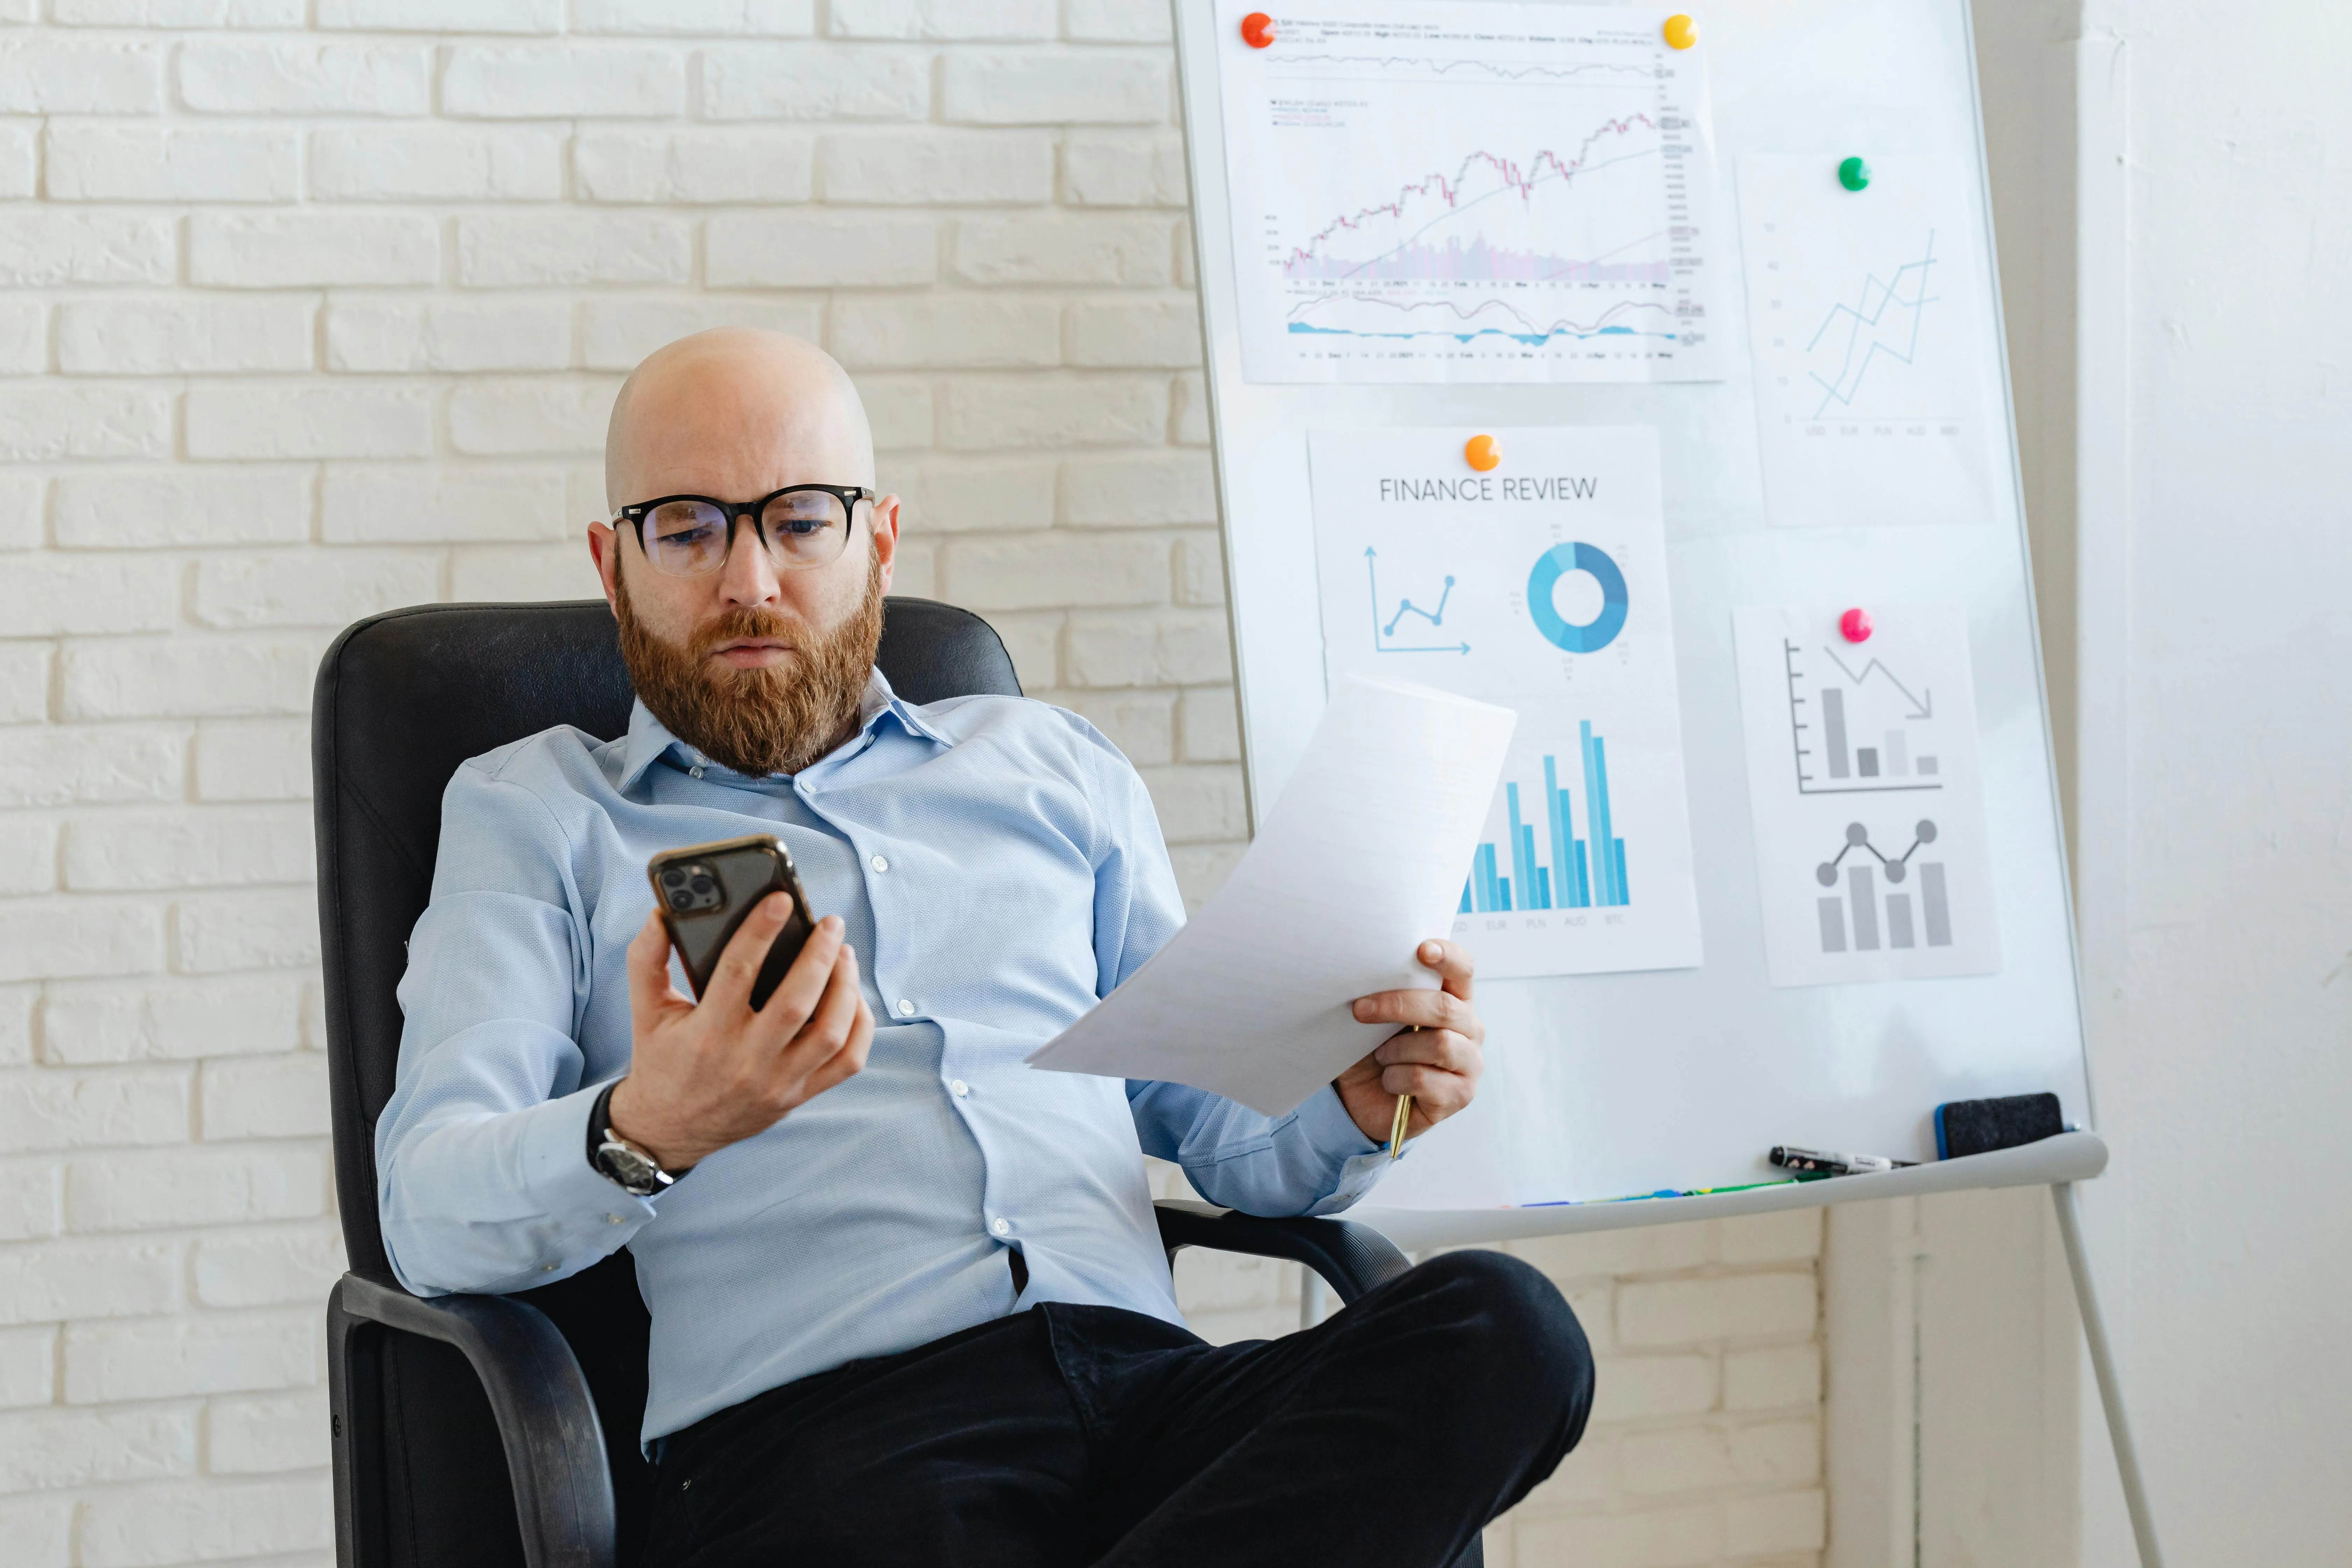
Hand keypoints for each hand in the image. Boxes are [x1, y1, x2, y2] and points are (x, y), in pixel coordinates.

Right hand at [607, 893, 873, 1170]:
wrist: (669, 1128)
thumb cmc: (662, 1058)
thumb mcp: (646, 1010)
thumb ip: (647, 959)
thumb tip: (660, 914)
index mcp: (706, 1033)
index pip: (737, 972)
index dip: (760, 930)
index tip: (781, 899)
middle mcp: (745, 1060)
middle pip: (795, 1002)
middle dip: (820, 955)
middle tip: (831, 923)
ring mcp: (777, 1082)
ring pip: (829, 1031)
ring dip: (845, 986)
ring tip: (844, 953)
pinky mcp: (798, 1095)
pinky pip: (847, 1061)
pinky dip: (859, 1025)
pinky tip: (852, 996)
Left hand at [1333, 939, 1483, 1146]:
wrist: (1365, 1100)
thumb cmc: (1373, 1051)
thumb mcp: (1375, 1017)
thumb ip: (1384, 992)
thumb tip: (1365, 969)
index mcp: (1455, 1000)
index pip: (1463, 970)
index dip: (1447, 957)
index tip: (1421, 950)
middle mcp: (1469, 1029)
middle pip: (1445, 1008)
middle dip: (1399, 1006)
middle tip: (1360, 1010)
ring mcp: (1469, 1064)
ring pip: (1439, 1044)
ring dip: (1396, 1050)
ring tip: (1380, 1056)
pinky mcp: (1460, 1095)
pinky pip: (1425, 1079)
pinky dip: (1396, 1078)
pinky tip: (1389, 1081)